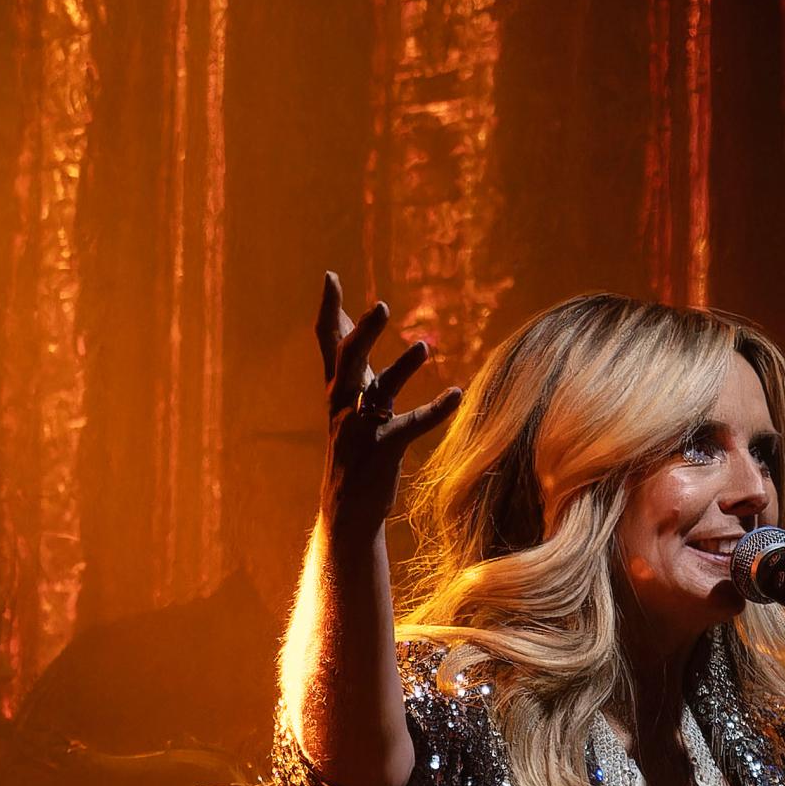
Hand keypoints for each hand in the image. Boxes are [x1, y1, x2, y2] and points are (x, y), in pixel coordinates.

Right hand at [315, 269, 461, 546]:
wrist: (346, 510)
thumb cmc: (354, 450)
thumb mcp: (349, 404)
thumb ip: (353, 368)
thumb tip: (347, 327)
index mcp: (337, 391)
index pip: (328, 341)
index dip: (328, 309)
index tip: (330, 276)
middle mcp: (343, 406)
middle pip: (348, 361)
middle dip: (363, 332)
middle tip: (382, 306)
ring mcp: (360, 429)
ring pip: (379, 392)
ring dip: (402, 368)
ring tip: (424, 346)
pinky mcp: (382, 451)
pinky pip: (411, 425)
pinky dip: (435, 409)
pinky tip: (456, 393)